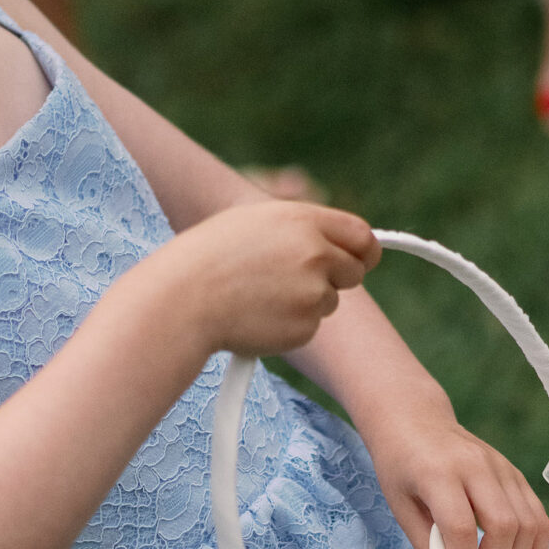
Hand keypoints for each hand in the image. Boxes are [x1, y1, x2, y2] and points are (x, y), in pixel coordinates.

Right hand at [180, 200, 378, 356]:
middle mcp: (315, 254)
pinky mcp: (305, 326)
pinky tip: (257, 315)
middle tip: (298, 283)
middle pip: (355, 271)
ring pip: (330, 301)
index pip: (360, 234)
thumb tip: (333, 241)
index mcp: (303, 220)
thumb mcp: (253, 222)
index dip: (365, 250)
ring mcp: (313, 292)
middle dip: (336, 278)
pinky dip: (290, 326)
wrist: (184, 299)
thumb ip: (298, 228)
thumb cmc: (208, 257)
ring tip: (261, 296)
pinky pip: (310, 327)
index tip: (364, 259)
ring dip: (306, 303)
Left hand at [364, 395, 548, 548]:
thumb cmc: (401, 465)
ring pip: (528, 523)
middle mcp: (476, 466)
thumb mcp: (399, 506)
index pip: (461, 528)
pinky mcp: (515, 474)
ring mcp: (501, 468)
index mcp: (439, 473)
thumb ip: (426, 545)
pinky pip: (537, 515)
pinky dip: (535, 548)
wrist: (416, 421)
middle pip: (504, 526)